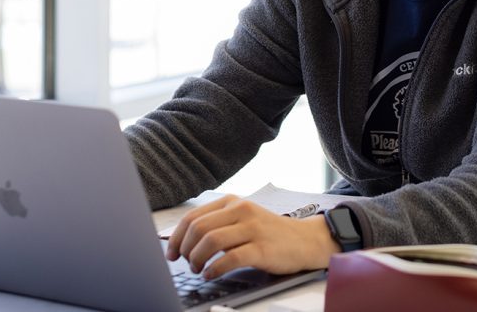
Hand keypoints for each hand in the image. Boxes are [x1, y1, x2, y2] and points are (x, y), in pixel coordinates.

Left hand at [165, 194, 339, 279]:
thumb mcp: (243, 220)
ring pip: (211, 241)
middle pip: (199, 228)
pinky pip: (230, 258)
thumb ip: (218, 224)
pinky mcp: (262, 248)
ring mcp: (252, 228)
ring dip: (197, 259)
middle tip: (184, 263)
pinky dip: (215, 268)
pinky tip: (211, 274)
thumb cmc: (270, 233)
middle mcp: (241, 211)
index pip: (193, 217)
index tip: (171, 253)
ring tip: (197, 269)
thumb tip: (182, 242)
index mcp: (233, 202)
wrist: (306, 240)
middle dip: (185, 249)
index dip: (176, 237)